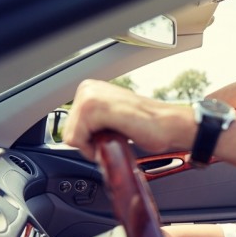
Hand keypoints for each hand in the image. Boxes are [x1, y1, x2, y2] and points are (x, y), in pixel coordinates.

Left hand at [63, 80, 194, 159]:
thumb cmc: (146, 126)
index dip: (88, 139)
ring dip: (94, 145)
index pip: (70, 125)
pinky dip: (93, 148)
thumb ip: (94, 121)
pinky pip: (77, 139)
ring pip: (72, 136)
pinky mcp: (93, 107)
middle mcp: (87, 88)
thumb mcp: (111, 118)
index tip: (108, 135)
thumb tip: (76, 136)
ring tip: (116, 136)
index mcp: (90, 89)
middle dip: (90, 142)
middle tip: (114, 137)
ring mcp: (90, 96)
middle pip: (68, 131)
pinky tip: (114, 138)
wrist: (167, 126)